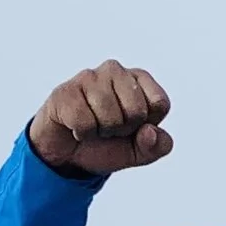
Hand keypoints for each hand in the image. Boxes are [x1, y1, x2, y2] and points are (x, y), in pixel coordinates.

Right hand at [28, 63, 173, 177]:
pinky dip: (82, 134)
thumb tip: (149, 132)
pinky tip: (75, 127)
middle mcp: (115, 71)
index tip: (132, 126)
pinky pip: (84, 122)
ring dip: (102, 132)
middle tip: (109, 128)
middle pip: (136, 110)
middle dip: (123, 130)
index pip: (159, 103)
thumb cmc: (106, 144)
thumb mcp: (139, 152)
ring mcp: (89, 77)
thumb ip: (157, 146)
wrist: (67, 155)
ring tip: (93, 126)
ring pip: (110, 116)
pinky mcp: (66, 90)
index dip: (146, 125)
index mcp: (139, 79)